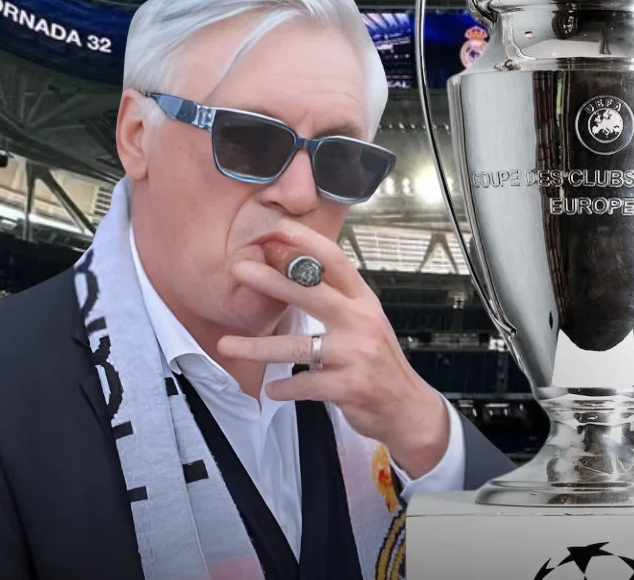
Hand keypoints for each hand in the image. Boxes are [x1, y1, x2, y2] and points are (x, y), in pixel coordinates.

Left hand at [217, 219, 449, 478]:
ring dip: (258, 347)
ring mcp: (356, 354)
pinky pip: (304, 384)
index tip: (278, 228)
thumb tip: (290, 270)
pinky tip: (271, 388)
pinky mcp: (348, 386)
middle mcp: (362, 322)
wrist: (407, 406)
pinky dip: (284, 388)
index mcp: (364, 301)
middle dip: (274, 280)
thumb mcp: (364, 322)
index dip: (308, 243)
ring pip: (298, 346)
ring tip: (226, 345)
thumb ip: (334, 300)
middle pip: (313, 294)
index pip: (336, 262)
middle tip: (240, 270)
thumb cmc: (379, 362)